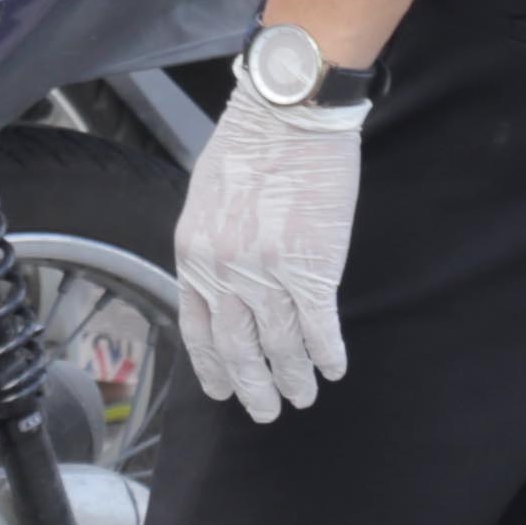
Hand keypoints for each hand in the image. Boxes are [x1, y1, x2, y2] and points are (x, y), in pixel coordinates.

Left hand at [171, 83, 365, 421]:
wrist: (287, 114)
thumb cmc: (249, 145)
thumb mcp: (207, 200)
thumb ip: (210, 247)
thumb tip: (220, 285)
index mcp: (192, 255)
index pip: (198, 329)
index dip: (213, 366)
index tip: (223, 389)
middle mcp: (222, 272)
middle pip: (238, 348)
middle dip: (253, 387)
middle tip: (266, 411)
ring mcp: (266, 274)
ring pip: (280, 346)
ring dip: (294, 378)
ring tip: (303, 395)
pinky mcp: (312, 268)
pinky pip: (318, 328)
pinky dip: (326, 354)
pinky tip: (333, 368)